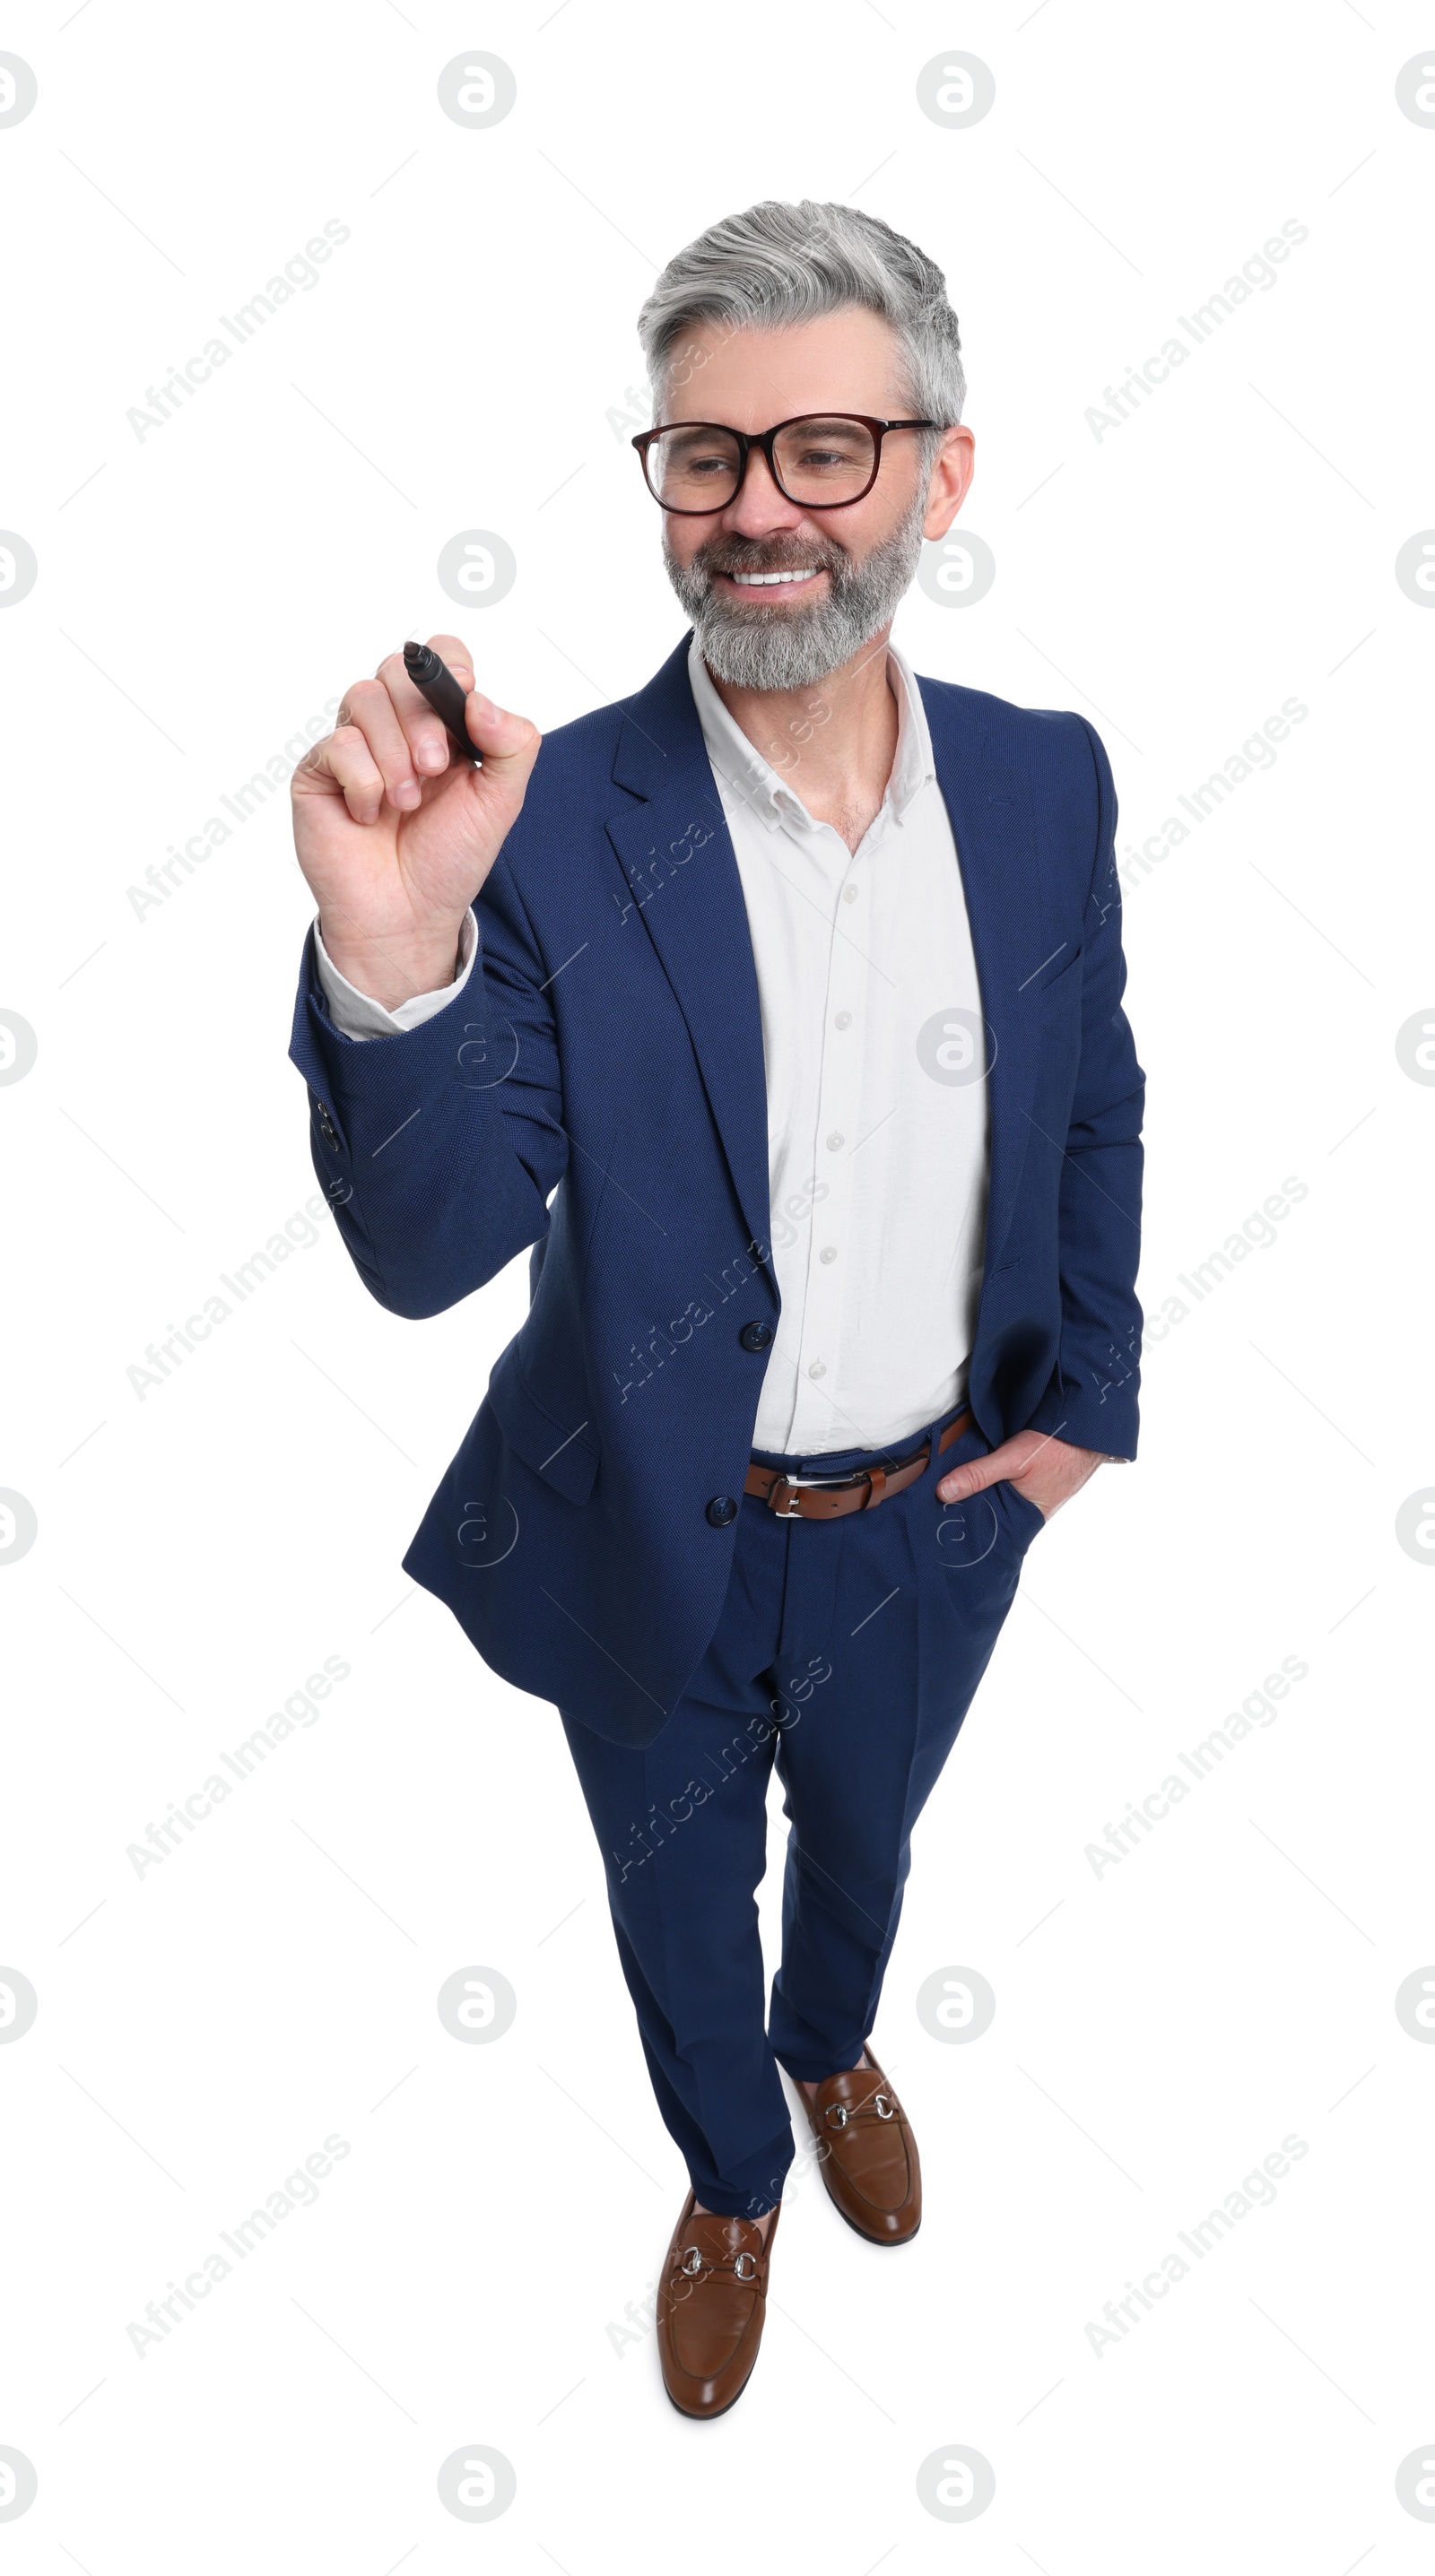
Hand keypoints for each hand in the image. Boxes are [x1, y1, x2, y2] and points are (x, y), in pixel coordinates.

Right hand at [291, 634, 540, 1009]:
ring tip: (407, 802)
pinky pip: (338, 744)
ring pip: (364, 696)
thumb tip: (481, 698)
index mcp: (441, 724)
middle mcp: (395, 727)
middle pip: (397, 668)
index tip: (463, 695)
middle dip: (421, 715)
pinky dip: (364, 781)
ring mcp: (354, 745)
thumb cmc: (448, 859)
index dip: (448, 666)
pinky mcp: (319, 771)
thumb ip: (511, 744)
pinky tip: (370, 815)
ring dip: (394, 752)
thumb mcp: (501, 801)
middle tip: (434, 767)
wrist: (407, 916)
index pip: (439, 658)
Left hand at [936, 1429, 1106, 1520]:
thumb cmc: (1058, 1448)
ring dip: (975, 1492)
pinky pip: (1001, 1485)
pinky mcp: (1029, 1481)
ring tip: (943, 1488)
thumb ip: (979, 1474)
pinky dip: (987, 1481)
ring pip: (993, 1499)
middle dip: (964, 1508)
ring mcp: (1028, 1498)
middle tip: (930, 1504)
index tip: (934, 1521)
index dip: (961, 1525)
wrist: (1088, 1429)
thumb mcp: (1014, 1459)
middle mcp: (1026, 1513)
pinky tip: (968, 1473)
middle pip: (986, 1514)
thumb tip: (943, 1492)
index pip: (985, 1530)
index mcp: (1024, 1519)